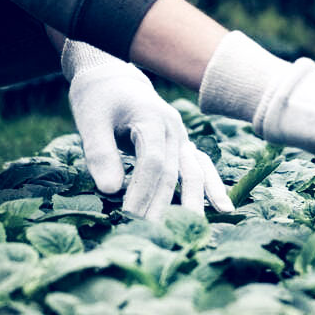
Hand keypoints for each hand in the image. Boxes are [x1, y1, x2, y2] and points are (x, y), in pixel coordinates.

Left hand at [61, 42, 231, 218]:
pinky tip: (224, 208)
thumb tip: (109, 190)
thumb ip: (99, 153)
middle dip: (164, 205)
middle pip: (175, 171)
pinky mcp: (180, 145)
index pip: (152, 162)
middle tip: (154, 235)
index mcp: (152, 119)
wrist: (113, 79)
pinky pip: (200, 167)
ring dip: (193, 201)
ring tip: (195, 230)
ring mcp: (180, 136)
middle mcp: (173, 128)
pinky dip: (211, 187)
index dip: (142, 191)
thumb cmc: (98, 100)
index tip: (129, 217)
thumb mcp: (91, 121)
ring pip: (193, 171)